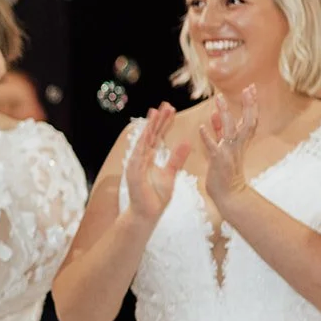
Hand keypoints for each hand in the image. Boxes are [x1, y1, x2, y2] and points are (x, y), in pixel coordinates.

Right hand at [123, 104, 189, 224]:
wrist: (146, 214)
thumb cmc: (156, 197)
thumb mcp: (171, 174)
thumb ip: (177, 158)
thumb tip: (186, 142)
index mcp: (150, 158)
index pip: (157, 137)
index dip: (163, 123)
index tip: (171, 110)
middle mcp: (141, 158)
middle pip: (150, 135)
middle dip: (157, 120)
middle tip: (165, 105)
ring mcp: (135, 165)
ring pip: (143, 142)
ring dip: (149, 128)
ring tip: (155, 113)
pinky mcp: (133, 174)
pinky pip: (138, 157)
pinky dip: (142, 146)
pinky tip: (147, 135)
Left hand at [198, 86, 258, 207]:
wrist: (229, 193)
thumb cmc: (226, 170)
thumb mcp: (225, 147)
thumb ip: (220, 131)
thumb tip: (215, 114)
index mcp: (241, 142)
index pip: (250, 119)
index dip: (251, 104)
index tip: (251, 88)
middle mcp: (238, 145)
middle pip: (248, 121)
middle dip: (248, 105)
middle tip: (249, 88)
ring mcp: (229, 152)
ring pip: (230, 130)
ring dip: (224, 114)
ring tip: (218, 99)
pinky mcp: (218, 160)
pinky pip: (213, 147)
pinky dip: (208, 136)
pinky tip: (201, 127)